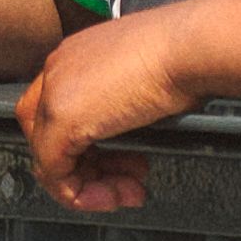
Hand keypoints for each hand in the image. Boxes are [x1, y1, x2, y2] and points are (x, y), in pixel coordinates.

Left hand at [11, 5, 205, 210]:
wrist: (192, 47)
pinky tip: (119, 193)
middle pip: (49, 137)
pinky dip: (83, 194)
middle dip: (89, 170)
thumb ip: (125, 105)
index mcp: (76, 56)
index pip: (59, 112)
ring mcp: (56, 93)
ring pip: (49, 158)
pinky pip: (55, 171)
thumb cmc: (186, 56)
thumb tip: (129, 137)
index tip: (126, 162)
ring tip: (131, 192)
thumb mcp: (148, 80)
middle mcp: (59, 70)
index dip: (90, 146)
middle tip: (128, 183)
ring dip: (91, 186)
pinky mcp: (63, 117)